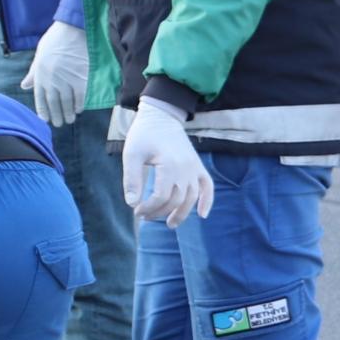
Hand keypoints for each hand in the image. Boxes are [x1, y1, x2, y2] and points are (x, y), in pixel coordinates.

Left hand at [21, 21, 90, 129]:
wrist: (71, 29)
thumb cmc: (54, 40)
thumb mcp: (39, 55)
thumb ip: (33, 73)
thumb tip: (24, 86)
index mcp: (40, 75)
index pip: (40, 99)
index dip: (42, 111)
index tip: (45, 120)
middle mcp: (52, 81)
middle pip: (54, 104)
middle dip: (56, 116)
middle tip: (59, 123)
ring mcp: (66, 80)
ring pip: (67, 103)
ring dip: (68, 114)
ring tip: (69, 120)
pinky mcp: (80, 78)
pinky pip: (80, 97)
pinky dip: (80, 105)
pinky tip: (79, 109)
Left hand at [122, 96, 211, 225]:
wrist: (161, 116)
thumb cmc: (143, 134)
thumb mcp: (131, 154)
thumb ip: (132, 179)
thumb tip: (132, 204)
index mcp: (169, 165)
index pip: (161, 197)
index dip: (149, 208)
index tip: (137, 211)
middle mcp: (186, 168)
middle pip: (176, 200)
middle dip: (160, 212)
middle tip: (145, 216)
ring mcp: (194, 167)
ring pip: (192, 197)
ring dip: (182, 213)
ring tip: (171, 224)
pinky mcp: (198, 166)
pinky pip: (208, 186)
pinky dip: (208, 200)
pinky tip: (203, 214)